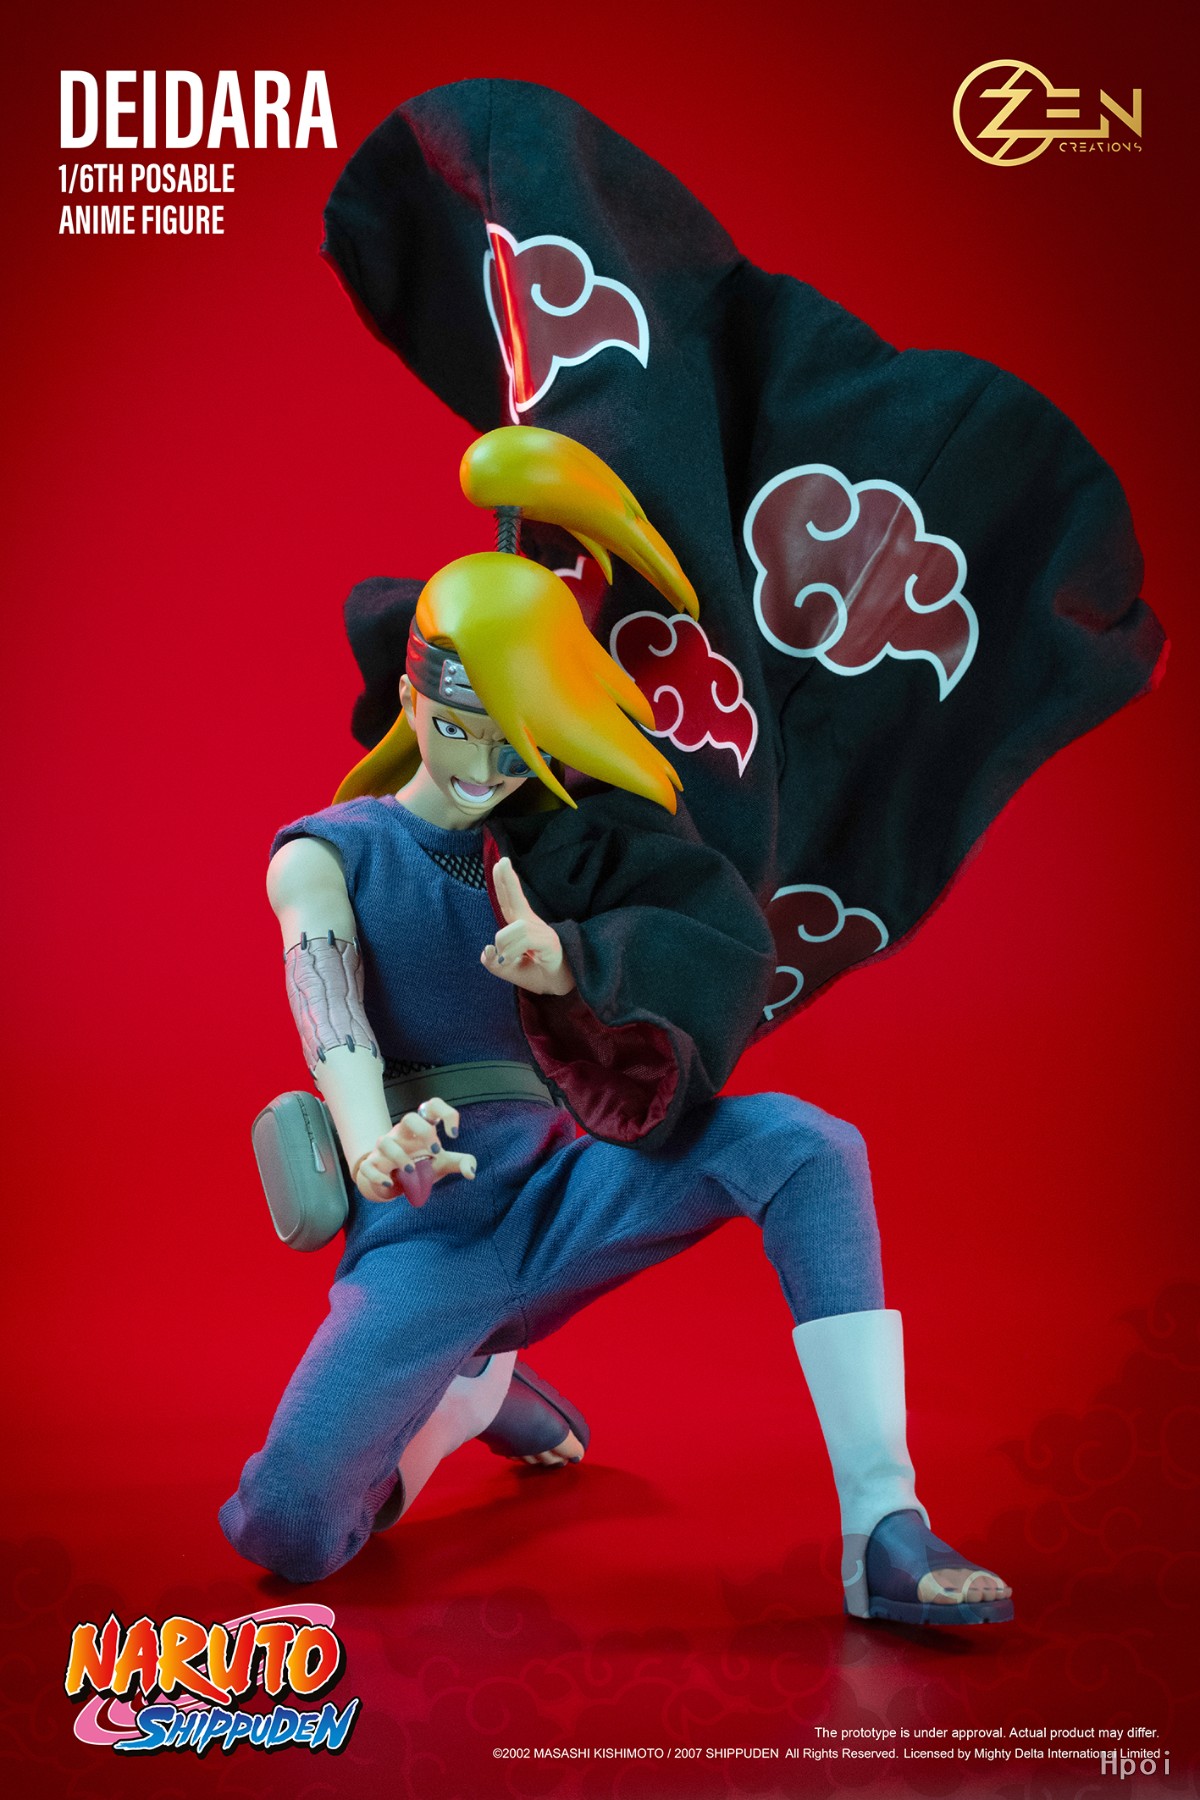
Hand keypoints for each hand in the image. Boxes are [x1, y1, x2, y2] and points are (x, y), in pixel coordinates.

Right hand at [352, 1098, 476, 1205]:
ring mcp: (384, 1148)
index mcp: (421, 1128)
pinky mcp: (371, 1165)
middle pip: (408, 1118)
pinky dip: (378, 1176)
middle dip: (423, 1132)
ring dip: (399, 1156)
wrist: (394, 1181)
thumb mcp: (443, 1163)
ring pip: (385, 1142)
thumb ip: (461, 1162)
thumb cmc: (421, 1165)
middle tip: (436, 1151)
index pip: (431, 1106)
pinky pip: (368, 1166)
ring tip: (411, 1170)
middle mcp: (402, 1134)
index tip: (454, 1134)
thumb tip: (471, 1172)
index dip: (445, 1113)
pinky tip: (391, 1184)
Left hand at [481, 858, 576, 995]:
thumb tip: (487, 950)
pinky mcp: (549, 942)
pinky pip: (524, 939)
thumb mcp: (509, 971)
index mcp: (521, 928)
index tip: (500, 863)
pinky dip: (512, 951)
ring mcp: (541, 932)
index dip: (503, 883)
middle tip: (502, 861)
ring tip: (507, 958)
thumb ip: (494, 963)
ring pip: (512, 928)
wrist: (560, 986)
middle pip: (515, 899)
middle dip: (507, 880)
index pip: (509, 902)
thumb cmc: (538, 973)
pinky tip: (515, 959)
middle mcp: (530, 925)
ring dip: (504, 944)